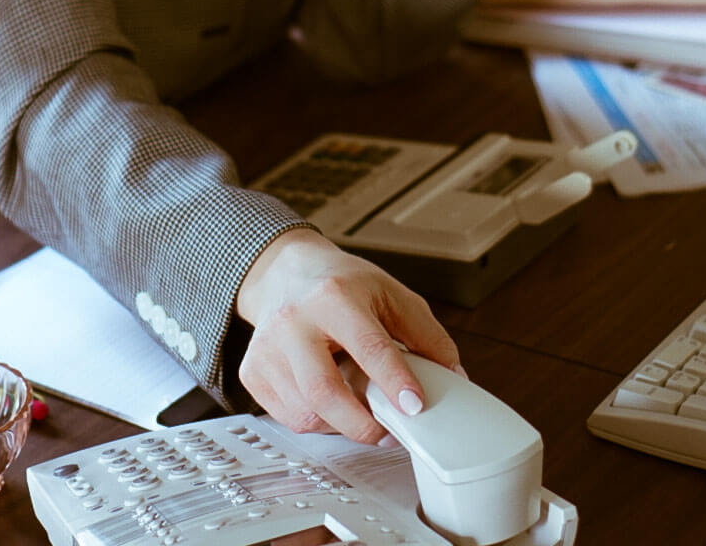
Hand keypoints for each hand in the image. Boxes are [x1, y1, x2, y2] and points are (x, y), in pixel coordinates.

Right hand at [235, 228, 460, 443]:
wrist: (283, 272)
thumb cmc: (341, 284)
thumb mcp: (392, 295)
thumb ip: (427, 335)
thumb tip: (453, 378)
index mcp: (334, 296)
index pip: (367, 345)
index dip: (394, 380)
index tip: (415, 407)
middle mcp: (294, 321)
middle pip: (323, 390)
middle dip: (361, 425)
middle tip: (387, 433)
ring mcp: (267, 348)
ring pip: (305, 412)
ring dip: (340, 424)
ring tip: (358, 409)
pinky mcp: (253, 370)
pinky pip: (287, 417)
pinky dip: (316, 421)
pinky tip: (329, 401)